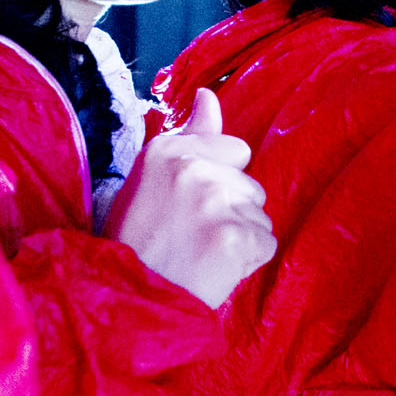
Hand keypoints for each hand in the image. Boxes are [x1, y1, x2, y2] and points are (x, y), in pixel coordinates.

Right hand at [105, 88, 275, 308]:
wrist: (129, 301)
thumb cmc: (138, 242)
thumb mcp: (152, 179)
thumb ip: (190, 135)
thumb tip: (208, 94)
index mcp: (166, 149)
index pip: (236, 150)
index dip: (218, 182)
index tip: (186, 206)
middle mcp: (192, 168)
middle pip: (250, 185)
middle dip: (231, 212)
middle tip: (190, 236)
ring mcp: (215, 202)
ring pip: (260, 215)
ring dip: (239, 237)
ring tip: (200, 254)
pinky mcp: (235, 237)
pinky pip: (266, 244)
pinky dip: (247, 261)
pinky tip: (215, 269)